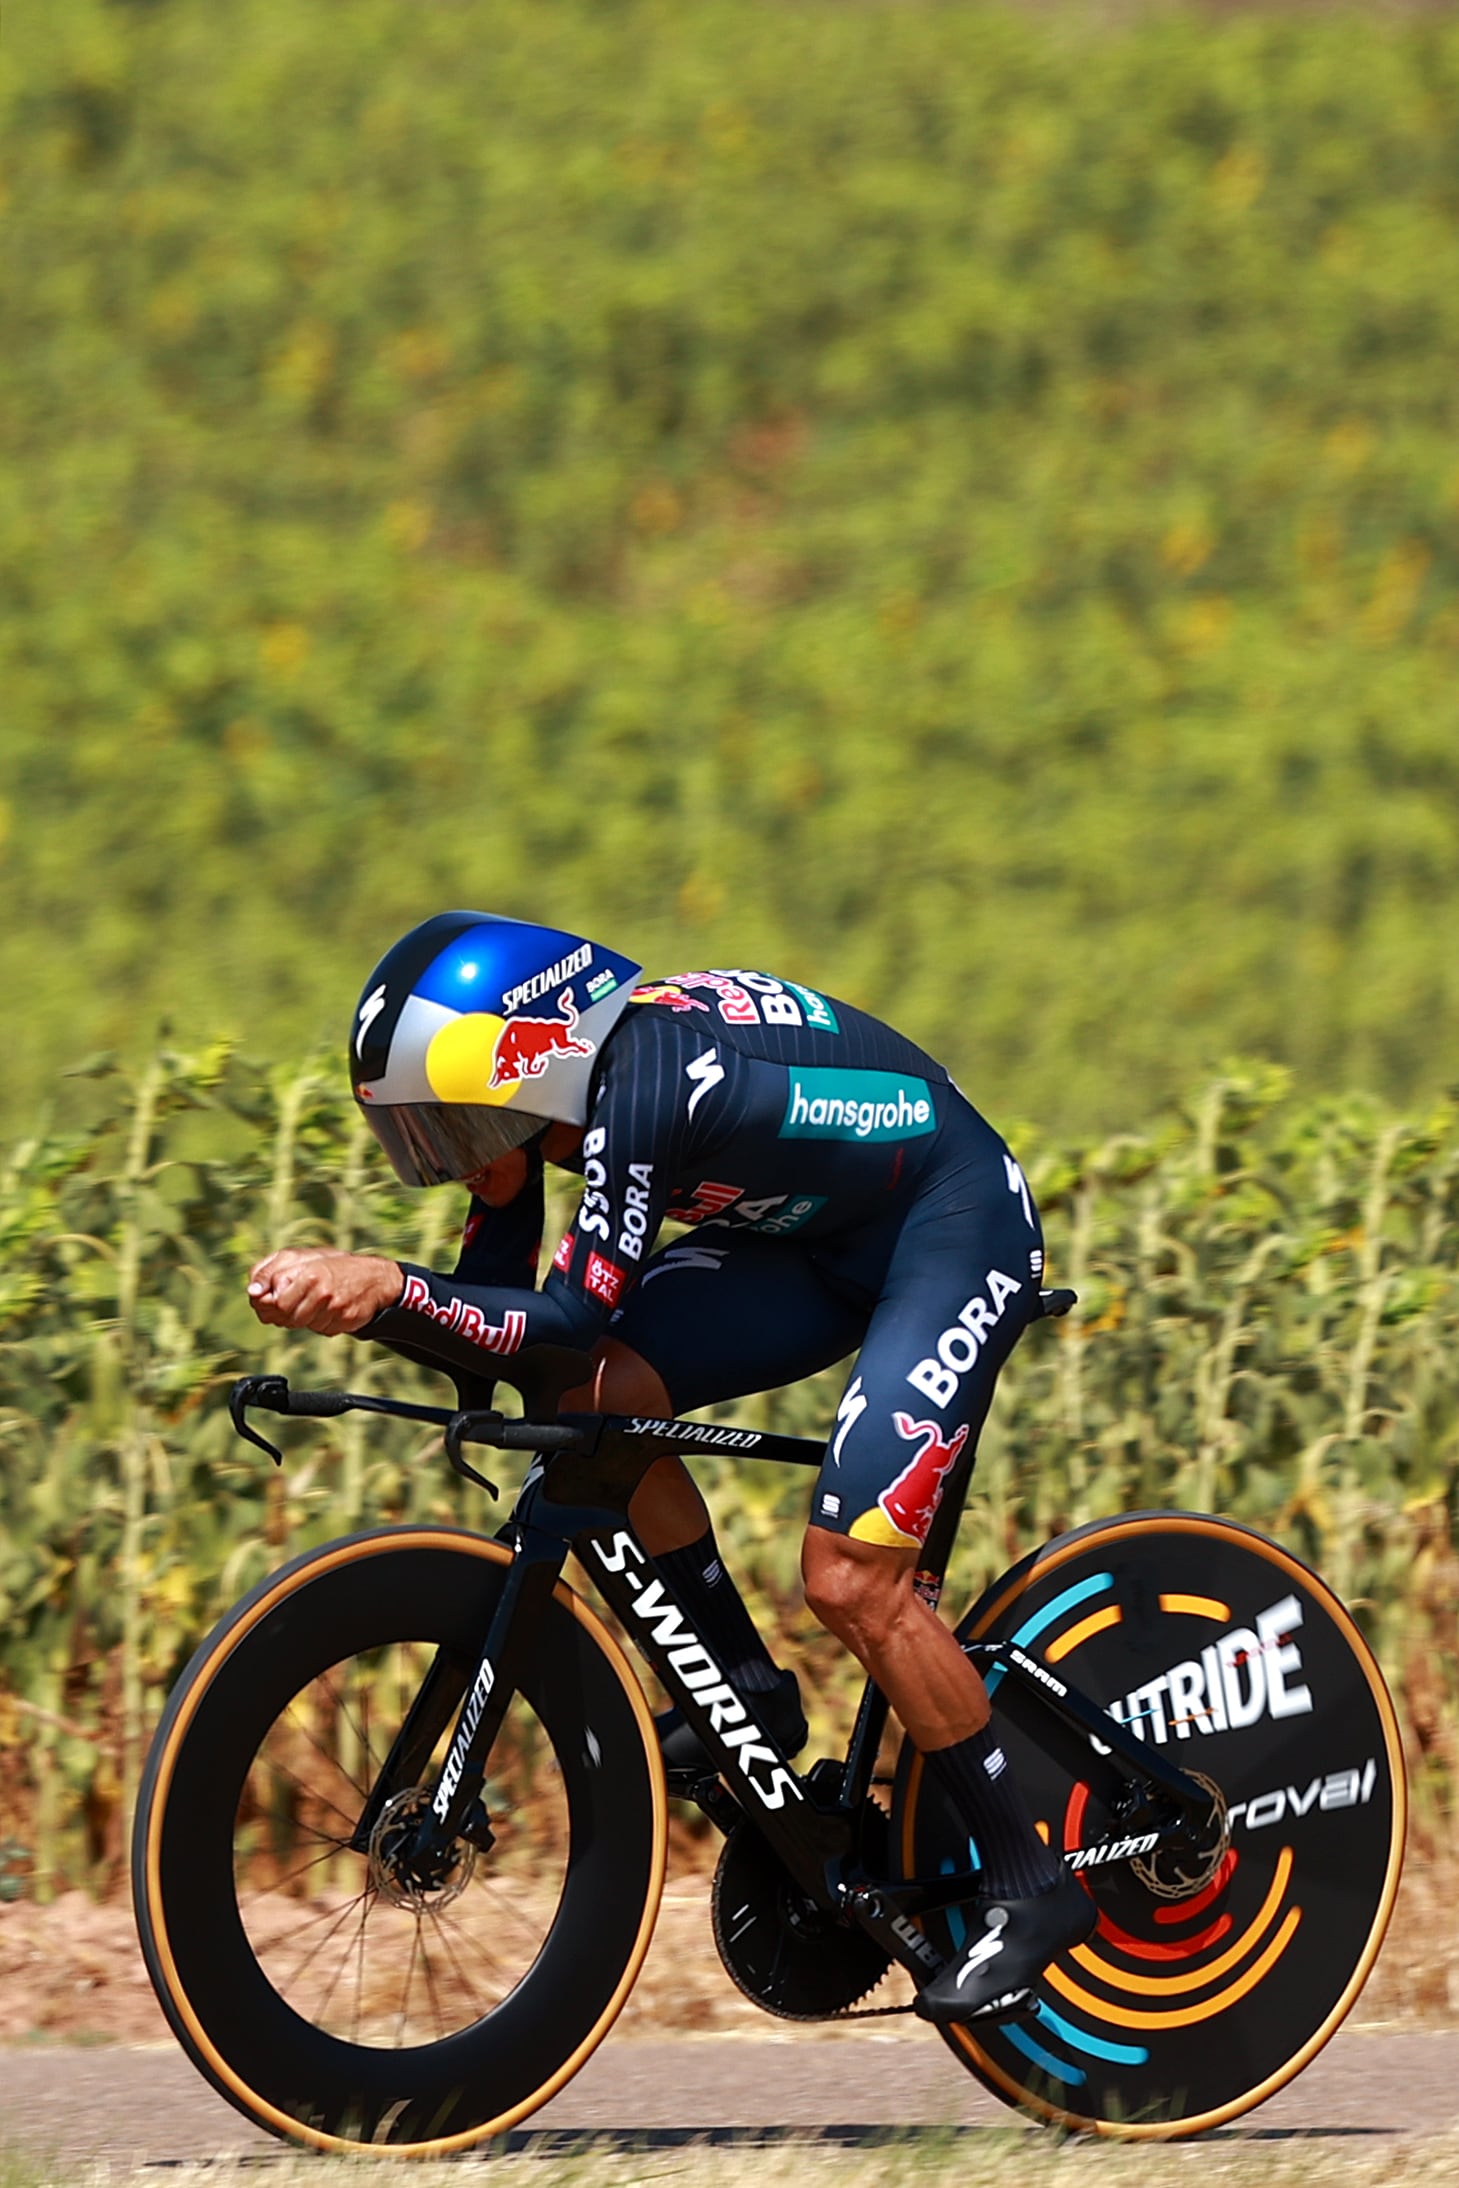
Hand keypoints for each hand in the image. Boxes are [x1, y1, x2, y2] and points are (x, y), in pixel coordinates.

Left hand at [247, 1250, 402, 1335]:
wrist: (374, 1278)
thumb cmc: (332, 1266)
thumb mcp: (299, 1258)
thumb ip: (271, 1271)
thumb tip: (252, 1292)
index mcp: (309, 1274)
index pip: (277, 1303)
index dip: (273, 1304)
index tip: (278, 1297)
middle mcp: (323, 1291)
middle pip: (289, 1318)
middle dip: (289, 1312)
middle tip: (299, 1300)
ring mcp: (336, 1308)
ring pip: (306, 1326)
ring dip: (307, 1317)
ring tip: (317, 1301)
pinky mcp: (347, 1321)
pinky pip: (323, 1330)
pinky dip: (322, 1322)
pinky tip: (330, 1308)